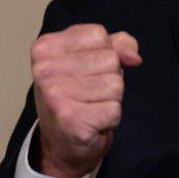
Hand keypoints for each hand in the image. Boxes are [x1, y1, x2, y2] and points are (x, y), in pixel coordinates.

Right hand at [30, 24, 141, 177]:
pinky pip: (115, 109)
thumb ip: (117, 44)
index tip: (86, 69)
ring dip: (111, 98)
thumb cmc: (76, 94)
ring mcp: (55, 96)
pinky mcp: (71, 121)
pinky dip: (111, 117)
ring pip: (115, 84)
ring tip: (91, 105)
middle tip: (88, 92)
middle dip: (109, 76)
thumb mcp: (92, 57)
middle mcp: (44, 70)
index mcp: (45, 47)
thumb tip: (134, 57)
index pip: (98, 34)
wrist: (60, 142)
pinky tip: (93, 121)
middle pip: (110, 59)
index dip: (104, 52)